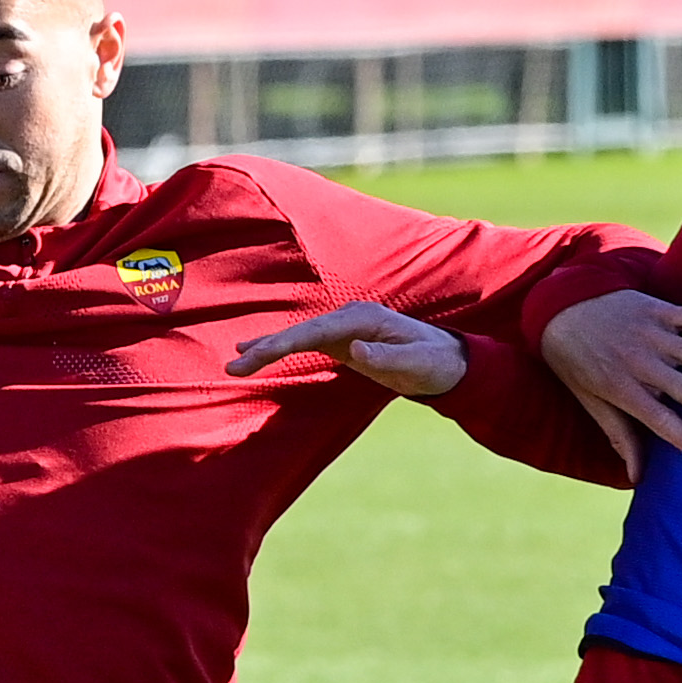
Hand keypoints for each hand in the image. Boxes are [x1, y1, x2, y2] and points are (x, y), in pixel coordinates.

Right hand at [223, 302, 466, 397]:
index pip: (315, 332)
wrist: (448, 362)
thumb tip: (354, 349)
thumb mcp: (415, 363)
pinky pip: (306, 345)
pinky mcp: (344, 342)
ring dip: (268, 348)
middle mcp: (350, 318)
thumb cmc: (434, 362)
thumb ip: (386, 356)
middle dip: (266, 347)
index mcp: (363, 319)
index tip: (258, 355)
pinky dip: (282, 350)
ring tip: (235, 361)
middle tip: (233, 365)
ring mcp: (345, 328)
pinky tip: (261, 355)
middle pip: (300, 332)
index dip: (284, 343)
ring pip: (299, 337)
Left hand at [540, 290, 681, 481]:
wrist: (561, 307)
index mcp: (622, 389)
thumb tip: (636, 478)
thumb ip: (620, 436)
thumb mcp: (591, 401)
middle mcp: (639, 363)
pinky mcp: (659, 310)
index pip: (657, 418)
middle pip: (681, 388)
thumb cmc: (578, 362)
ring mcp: (651, 335)